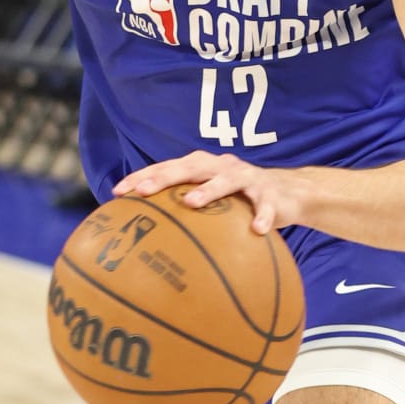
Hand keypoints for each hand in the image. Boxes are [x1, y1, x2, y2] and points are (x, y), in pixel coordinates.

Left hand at [114, 150, 305, 234]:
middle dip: (165, 177)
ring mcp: (247, 178)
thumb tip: (146, 236)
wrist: (287, 193)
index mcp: (202, 167)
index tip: (117, 192)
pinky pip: (266, 205)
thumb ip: (183, 211)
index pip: (167, 168)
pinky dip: (262, 217)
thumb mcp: (211, 201)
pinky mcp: (270, 194)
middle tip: (144, 191)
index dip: (142, 176)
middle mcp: (221, 166)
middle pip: (190, 167)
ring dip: (208, 190)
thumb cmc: (238, 200)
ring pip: (226, 180)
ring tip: (191, 203)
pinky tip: (257, 231)